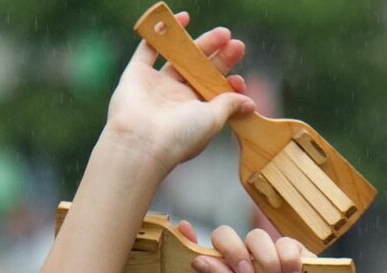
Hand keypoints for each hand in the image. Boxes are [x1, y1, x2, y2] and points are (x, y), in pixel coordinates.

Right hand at [105, 12, 254, 173]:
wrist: (142, 142)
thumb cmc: (180, 136)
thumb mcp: (212, 120)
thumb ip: (229, 106)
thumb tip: (249, 103)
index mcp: (193, 114)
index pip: (213, 92)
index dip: (228, 83)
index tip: (238, 80)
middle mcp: (174, 99)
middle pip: (199, 71)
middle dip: (219, 57)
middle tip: (236, 44)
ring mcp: (155, 85)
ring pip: (179, 58)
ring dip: (199, 44)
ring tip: (222, 33)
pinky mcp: (137, 74)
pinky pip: (149, 47)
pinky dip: (162, 32)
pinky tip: (183, 17)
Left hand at [184, 224, 363, 272]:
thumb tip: (195, 259)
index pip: (202, 263)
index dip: (189, 245)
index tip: (182, 228)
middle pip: (225, 239)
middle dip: (232, 248)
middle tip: (246, 271)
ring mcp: (270, 261)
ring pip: (256, 237)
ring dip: (268, 261)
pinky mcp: (294, 254)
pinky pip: (284, 240)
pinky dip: (290, 259)